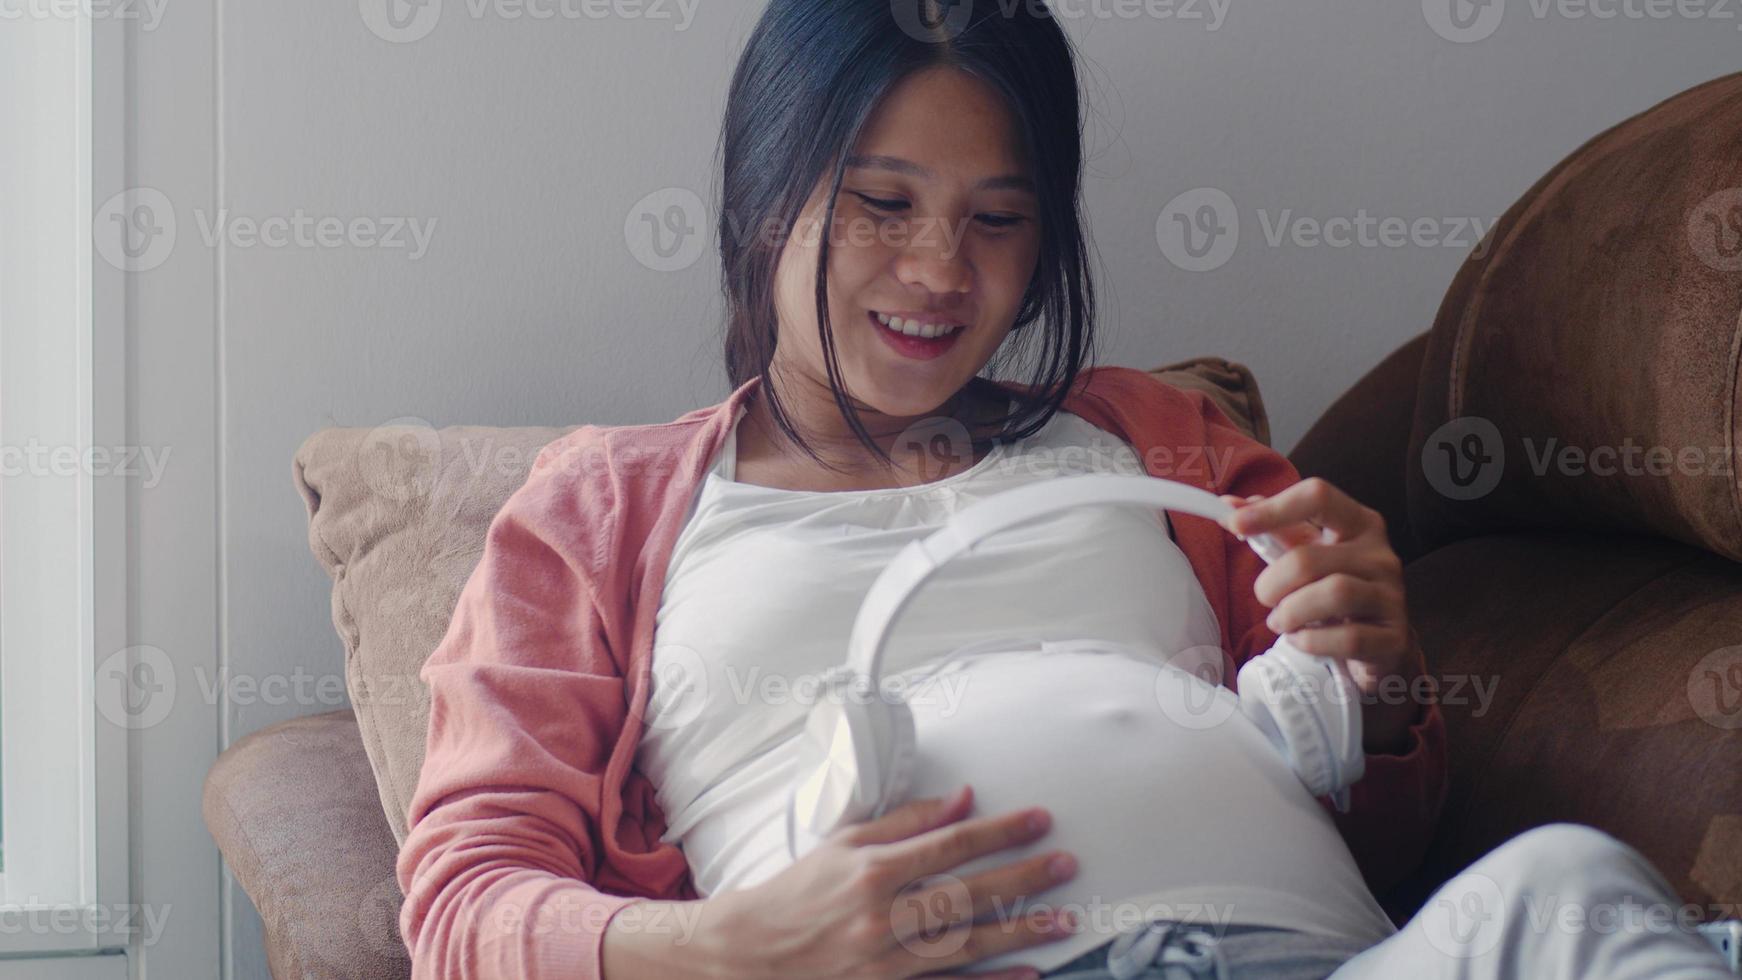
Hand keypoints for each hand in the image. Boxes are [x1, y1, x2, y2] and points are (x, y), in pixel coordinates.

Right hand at [697, 785, 1077, 978]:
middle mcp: (882, 917)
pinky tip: (1028, 974)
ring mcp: (886, 961)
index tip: (1038, 819)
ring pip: (967, 943)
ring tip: (1064, 920)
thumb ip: (905, 821)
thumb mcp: (843, 843)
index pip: (951, 844)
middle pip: (968, 893)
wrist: (748, 954)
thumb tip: (961, 799)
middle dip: (1023, 878)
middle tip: (1066, 865)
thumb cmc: (796, 894)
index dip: (1000, 830)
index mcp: (872, 871)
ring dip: (1020, 931)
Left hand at [1218, 478, 1425, 754]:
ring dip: (1291, 613)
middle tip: (1264, 597)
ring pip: (1333, 593)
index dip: (1272, 509)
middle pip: (1309, 557)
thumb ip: (1274, 529)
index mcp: (1359, 523)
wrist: (1378, 644)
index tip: (1234, 524)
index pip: (1317, 496)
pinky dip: (1312, 641)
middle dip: (1272, 583)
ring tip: (1281, 621)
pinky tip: (1302, 640)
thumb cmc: (1335, 589)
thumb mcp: (1309, 553)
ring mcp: (1391, 596)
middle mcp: (1380, 554)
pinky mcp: (1394, 637)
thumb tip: (1228, 506)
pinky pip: (1347, 638)